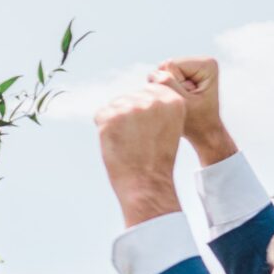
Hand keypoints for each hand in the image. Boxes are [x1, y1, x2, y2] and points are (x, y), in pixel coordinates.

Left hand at [95, 87, 185, 225]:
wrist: (146, 183)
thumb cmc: (157, 158)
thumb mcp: (169, 125)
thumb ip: (158, 106)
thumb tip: (138, 93)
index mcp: (172, 100)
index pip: (150, 90)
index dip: (145, 112)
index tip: (148, 130)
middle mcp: (152, 100)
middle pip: (131, 96)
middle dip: (130, 115)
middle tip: (138, 139)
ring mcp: (130, 107)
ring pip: (115, 105)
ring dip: (117, 121)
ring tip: (128, 142)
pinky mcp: (109, 116)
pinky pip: (100, 115)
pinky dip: (104, 128)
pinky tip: (117, 143)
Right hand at [152, 56, 234, 166]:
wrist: (204, 133)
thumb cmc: (197, 122)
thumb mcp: (182, 104)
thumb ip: (169, 85)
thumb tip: (154, 73)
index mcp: (206, 64)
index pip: (171, 65)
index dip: (172, 85)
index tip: (187, 99)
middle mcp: (202, 61)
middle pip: (165, 66)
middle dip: (168, 86)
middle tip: (182, 101)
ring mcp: (193, 66)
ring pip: (161, 72)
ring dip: (166, 90)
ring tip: (181, 102)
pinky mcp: (185, 73)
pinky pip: (162, 78)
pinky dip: (166, 91)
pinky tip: (178, 100)